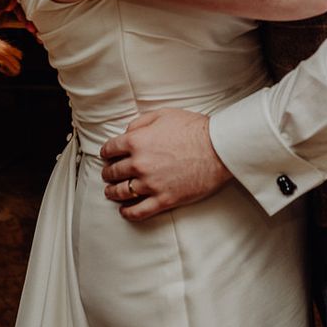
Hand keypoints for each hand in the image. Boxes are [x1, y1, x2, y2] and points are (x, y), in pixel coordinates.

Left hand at [100, 108, 231, 221]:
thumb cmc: (195, 129)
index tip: (108, 155)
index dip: (107, 152)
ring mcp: (150, 184)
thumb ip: (141, 122)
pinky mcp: (163, 199)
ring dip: (112, 192)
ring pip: (121, 193)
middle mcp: (139, 164)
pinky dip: (127, 212)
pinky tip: (124, 210)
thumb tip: (127, 132)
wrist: (219, 147)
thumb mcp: (166, 114)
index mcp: (137, 141)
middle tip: (109, 173)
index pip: (110, 149)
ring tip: (112, 192)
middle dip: (108, 172)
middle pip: (112, 172)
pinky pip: (137, 211)